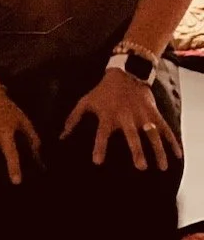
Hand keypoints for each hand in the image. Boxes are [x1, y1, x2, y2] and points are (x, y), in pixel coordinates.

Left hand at [61, 69, 181, 170]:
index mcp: (108, 115)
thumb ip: (74, 119)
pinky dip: (172, 141)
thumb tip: (61, 137)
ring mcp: (142, 115)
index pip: (102, 133)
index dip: (99, 146)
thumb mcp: (86, 101)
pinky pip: (165, 128)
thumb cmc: (103, 91)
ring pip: (152, 134)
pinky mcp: (153, 113)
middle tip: (140, 166)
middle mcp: (126, 116)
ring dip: (157, 150)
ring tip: (161, 167)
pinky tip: (176, 155)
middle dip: (136, 150)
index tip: (97, 162)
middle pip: (131, 135)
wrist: (126, 72)